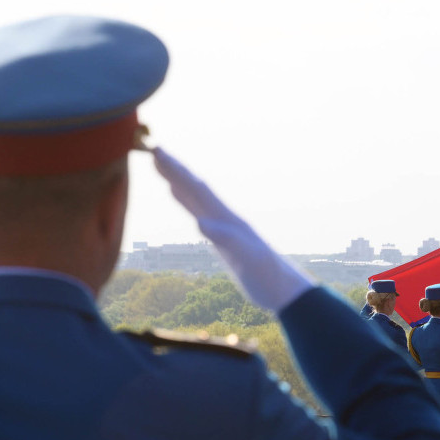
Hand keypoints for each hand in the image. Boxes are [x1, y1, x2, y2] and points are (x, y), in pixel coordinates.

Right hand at [152, 147, 313, 312]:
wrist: (284, 290)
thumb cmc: (267, 276)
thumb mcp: (247, 259)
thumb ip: (226, 239)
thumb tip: (200, 222)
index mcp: (228, 219)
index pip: (198, 189)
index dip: (178, 172)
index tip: (158, 151)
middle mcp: (225, 218)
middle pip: (196, 188)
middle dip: (175, 170)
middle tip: (154, 150)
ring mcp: (224, 228)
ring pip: (197, 199)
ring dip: (179, 182)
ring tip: (162, 168)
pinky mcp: (223, 240)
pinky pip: (200, 215)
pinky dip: (187, 203)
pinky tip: (180, 198)